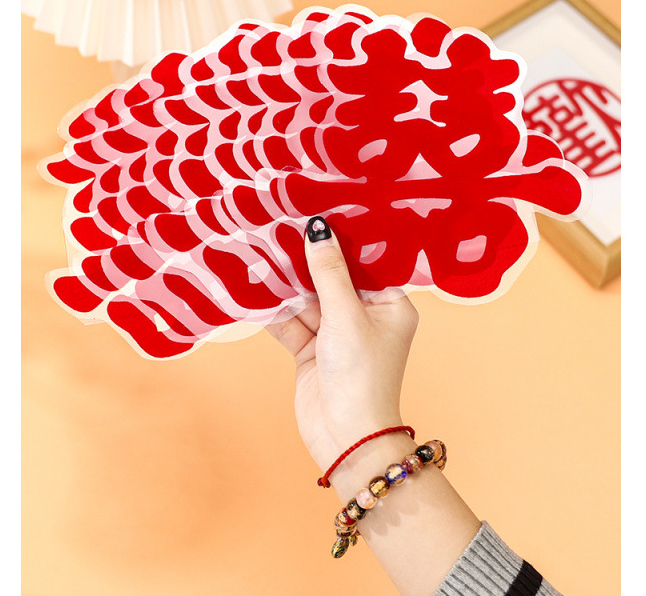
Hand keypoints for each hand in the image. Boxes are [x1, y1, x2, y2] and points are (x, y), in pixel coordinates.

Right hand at [267, 216, 418, 478]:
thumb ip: (328, 272)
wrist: (345, 439)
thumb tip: (318, 228)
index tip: (322, 207)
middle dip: (308, 258)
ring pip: (308, 298)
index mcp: (390, 305)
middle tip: (283, 222)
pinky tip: (255, 285)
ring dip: (287, 281)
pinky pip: (292, 321)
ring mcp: (336, 334)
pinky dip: (275, 308)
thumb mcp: (345, 316)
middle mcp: (365, 316)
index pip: (367, 262)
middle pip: (333, 278)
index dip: (345, 237)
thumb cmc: (361, 376)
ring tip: (263, 246)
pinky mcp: (312, 350)